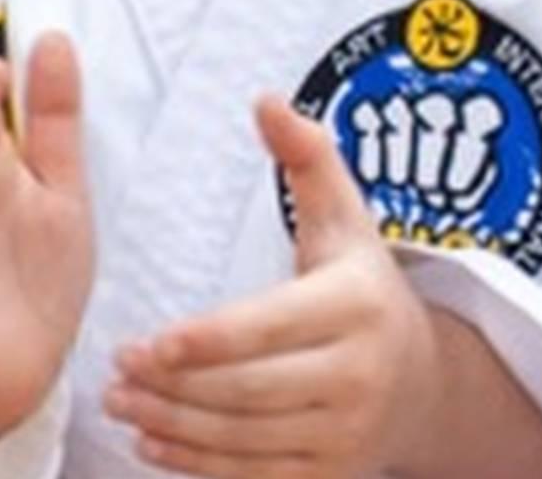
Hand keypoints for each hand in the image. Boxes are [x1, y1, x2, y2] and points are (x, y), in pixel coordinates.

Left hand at [104, 95, 445, 477]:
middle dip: (172, 387)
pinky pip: (253, 477)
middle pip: (247, 391)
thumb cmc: (363, 287)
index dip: (204, 341)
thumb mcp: (346, 218)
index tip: (146, 341)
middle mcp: (359, 376)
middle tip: (115, 372)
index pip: (268, 328)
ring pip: (244, 439)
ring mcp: (348, 436)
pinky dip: (197, 465)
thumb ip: (307, 156)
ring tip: (121, 403)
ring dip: (172, 426)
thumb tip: (265, 100)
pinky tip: (153, 442)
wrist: (425, 383)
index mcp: (356, 306)